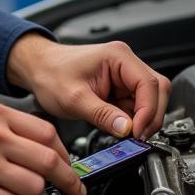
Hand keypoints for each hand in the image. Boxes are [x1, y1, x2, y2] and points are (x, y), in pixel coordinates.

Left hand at [6, 34, 170, 138]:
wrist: (37, 69)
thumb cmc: (50, 73)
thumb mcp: (74, 99)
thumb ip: (102, 115)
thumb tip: (127, 130)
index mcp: (118, 56)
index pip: (149, 84)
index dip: (148, 111)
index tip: (138, 132)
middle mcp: (125, 62)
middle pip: (157, 90)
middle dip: (151, 116)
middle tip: (138, 138)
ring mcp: (123, 75)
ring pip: (150, 99)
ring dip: (142, 119)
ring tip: (127, 135)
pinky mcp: (119, 88)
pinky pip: (136, 106)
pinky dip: (133, 120)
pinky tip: (121, 128)